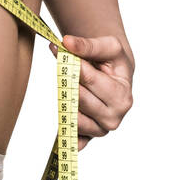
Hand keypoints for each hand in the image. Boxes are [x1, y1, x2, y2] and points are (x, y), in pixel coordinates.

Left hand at [47, 33, 134, 148]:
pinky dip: (66, 133)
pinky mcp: (88, 136)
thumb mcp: (108, 47)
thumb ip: (88, 45)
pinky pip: (72, 137)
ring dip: (65, 98)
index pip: (88, 79)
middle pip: (78, 98)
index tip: (57, 48)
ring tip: (72, 85)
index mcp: (122, 97)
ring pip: (71, 114)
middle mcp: (114, 118)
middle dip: (67, 80)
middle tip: (64, 66)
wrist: (115, 74)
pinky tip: (63, 130)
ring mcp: (100, 129)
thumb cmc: (113, 61)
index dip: (70, 62)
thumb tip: (67, 43)